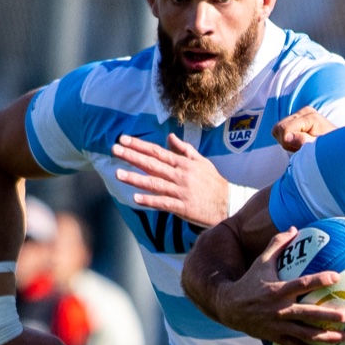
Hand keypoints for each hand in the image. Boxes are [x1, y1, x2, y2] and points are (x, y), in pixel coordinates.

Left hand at [112, 134, 229, 227]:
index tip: (123, 139)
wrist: (229, 204)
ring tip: (118, 174)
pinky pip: (164, 203)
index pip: (157, 152)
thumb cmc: (214, 183)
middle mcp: (180, 175)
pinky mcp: (183, 207)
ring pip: (155, 183)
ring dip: (136, 178)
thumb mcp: (202, 162)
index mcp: (183, 163)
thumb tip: (169, 137)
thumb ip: (184, 149)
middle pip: (152, 164)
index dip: (139, 145)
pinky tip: (136, 199)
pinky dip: (150, 200)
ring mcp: (181, 191)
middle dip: (132, 156)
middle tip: (115, 150)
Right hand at [209, 228, 344, 344]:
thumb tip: (294, 227)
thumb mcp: (261, 262)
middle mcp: (279, 309)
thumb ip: (278, 244)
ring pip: (305, 334)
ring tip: (344, 337)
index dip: (320, 280)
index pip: (302, 284)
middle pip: (308, 314)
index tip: (337, 276)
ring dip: (325, 337)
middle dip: (329, 315)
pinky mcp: (275, 337)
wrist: (229, 307)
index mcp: (278, 290)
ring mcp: (277, 325)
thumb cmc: (249, 282)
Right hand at [273, 109, 336, 152]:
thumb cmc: (332, 149)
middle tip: (301, 149)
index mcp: (309, 116)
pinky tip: (300, 143)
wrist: (341, 147)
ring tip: (302, 146)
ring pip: (277, 130)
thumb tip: (286, 137)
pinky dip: (287, 140)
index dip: (288, 143)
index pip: (284, 129)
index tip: (301, 149)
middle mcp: (303, 112)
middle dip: (286, 142)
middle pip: (278, 128)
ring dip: (286, 141)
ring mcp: (300, 115)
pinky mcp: (297, 120)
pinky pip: (281, 131)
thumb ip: (303, 142)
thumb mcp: (318, 148)